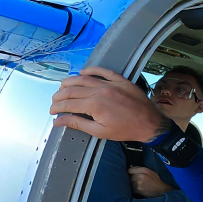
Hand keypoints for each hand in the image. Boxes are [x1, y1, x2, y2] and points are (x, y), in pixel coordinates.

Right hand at [50, 67, 167, 141]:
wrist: (150, 124)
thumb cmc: (125, 130)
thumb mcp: (100, 131)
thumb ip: (78, 124)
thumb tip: (58, 121)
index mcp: (94, 105)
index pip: (68, 103)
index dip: (57, 107)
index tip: (52, 111)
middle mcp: (100, 91)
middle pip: (72, 89)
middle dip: (60, 95)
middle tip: (55, 101)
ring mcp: (110, 83)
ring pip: (84, 78)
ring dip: (70, 82)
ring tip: (63, 87)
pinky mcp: (120, 80)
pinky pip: (102, 71)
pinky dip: (91, 70)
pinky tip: (82, 72)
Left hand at [128, 166, 174, 197]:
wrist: (161, 189)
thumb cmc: (156, 180)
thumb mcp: (149, 171)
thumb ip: (139, 168)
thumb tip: (130, 166)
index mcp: (144, 170)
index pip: (130, 170)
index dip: (131, 172)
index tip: (133, 174)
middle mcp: (140, 176)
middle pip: (130, 177)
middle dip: (133, 179)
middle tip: (138, 181)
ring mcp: (139, 183)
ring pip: (131, 183)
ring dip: (133, 184)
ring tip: (139, 185)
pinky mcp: (138, 189)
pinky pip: (132, 189)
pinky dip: (135, 189)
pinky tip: (140, 189)